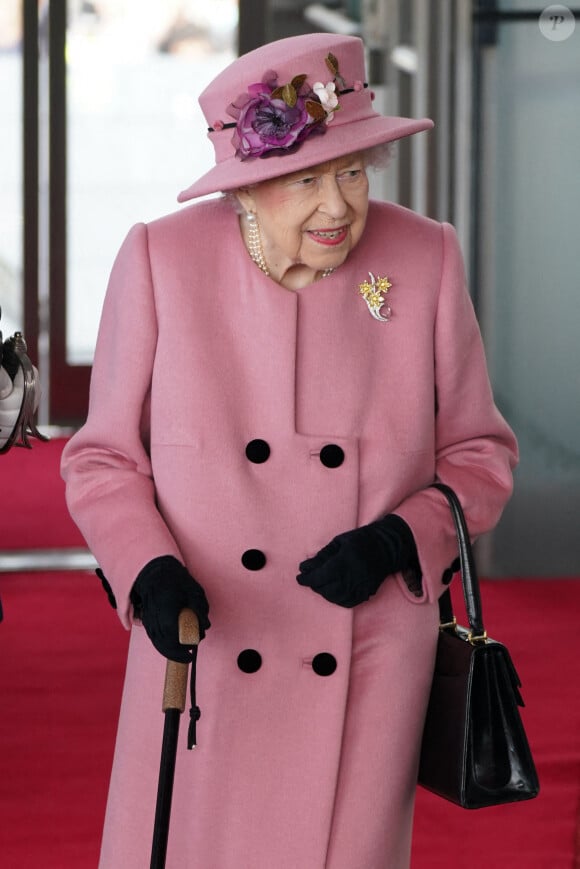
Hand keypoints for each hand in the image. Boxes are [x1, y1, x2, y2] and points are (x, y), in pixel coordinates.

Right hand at [130, 555, 210, 660]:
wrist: (156, 571)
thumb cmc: (176, 580)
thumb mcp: (195, 593)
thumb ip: (201, 611)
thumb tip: (204, 627)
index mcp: (167, 616)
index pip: (173, 642)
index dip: (182, 652)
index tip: (191, 654)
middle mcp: (155, 620)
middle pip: (163, 646)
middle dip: (176, 653)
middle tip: (187, 653)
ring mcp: (148, 620)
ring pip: (156, 642)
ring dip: (168, 649)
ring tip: (181, 649)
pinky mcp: (145, 618)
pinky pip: (152, 635)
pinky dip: (161, 642)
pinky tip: (171, 642)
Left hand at [297, 514, 420, 607]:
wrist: (387, 547)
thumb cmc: (361, 540)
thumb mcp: (339, 542)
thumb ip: (322, 556)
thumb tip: (304, 568)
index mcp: (345, 561)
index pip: (320, 576)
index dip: (307, 579)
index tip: (299, 578)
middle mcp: (353, 576)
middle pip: (326, 588)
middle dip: (314, 585)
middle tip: (309, 579)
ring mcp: (361, 586)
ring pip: (335, 598)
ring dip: (324, 593)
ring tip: (320, 585)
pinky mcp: (367, 592)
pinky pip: (348, 602)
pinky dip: (337, 599)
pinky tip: (333, 593)